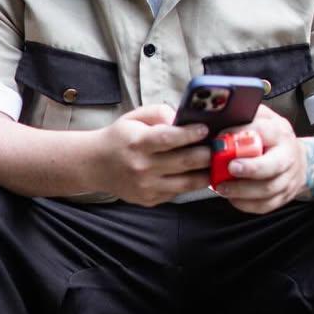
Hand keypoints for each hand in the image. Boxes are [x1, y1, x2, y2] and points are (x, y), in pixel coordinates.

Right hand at [85, 105, 210, 205]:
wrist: (95, 165)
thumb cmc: (120, 138)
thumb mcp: (135, 117)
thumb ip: (159, 113)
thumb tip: (182, 118)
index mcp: (138, 143)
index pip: (168, 138)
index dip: (190, 134)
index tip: (205, 128)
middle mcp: (142, 167)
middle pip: (183, 162)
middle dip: (206, 154)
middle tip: (218, 146)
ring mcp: (146, 187)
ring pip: (186, 183)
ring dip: (206, 173)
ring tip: (216, 163)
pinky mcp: (150, 199)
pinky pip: (177, 192)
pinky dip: (191, 184)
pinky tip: (199, 174)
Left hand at [212, 105, 306, 213]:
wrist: (300, 160)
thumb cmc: (274, 139)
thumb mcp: (265, 119)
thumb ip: (247, 115)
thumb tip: (221, 112)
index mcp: (280, 133)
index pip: (262, 131)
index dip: (240, 134)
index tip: (219, 139)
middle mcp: (287, 156)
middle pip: (272, 166)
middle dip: (250, 168)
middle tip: (230, 168)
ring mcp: (288, 179)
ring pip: (267, 189)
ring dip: (242, 190)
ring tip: (222, 187)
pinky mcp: (283, 197)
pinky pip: (265, 205)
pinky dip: (246, 204)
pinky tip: (232, 198)